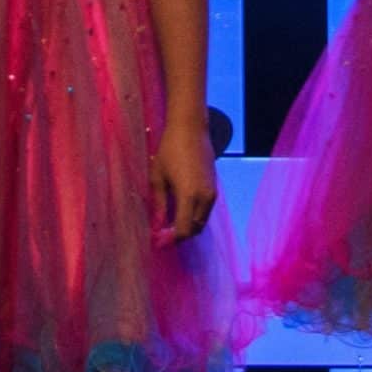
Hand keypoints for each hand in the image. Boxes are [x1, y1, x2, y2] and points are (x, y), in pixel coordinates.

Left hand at [153, 118, 218, 243]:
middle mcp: (205, 198)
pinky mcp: (214, 188)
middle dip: (178, 236)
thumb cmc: (170, 149)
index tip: (157, 241)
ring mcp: (212, 193)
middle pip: (195, 230)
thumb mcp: (157, 177)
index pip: (184, 230)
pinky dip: (193, 217)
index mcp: (189, 196)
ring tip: (167, 224)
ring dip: (186, 227)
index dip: (170, 240)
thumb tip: (156, 226)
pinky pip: (205, 211)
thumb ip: (158, 204)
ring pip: (201, 221)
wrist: (191, 129)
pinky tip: (178, 211)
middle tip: (161, 235)